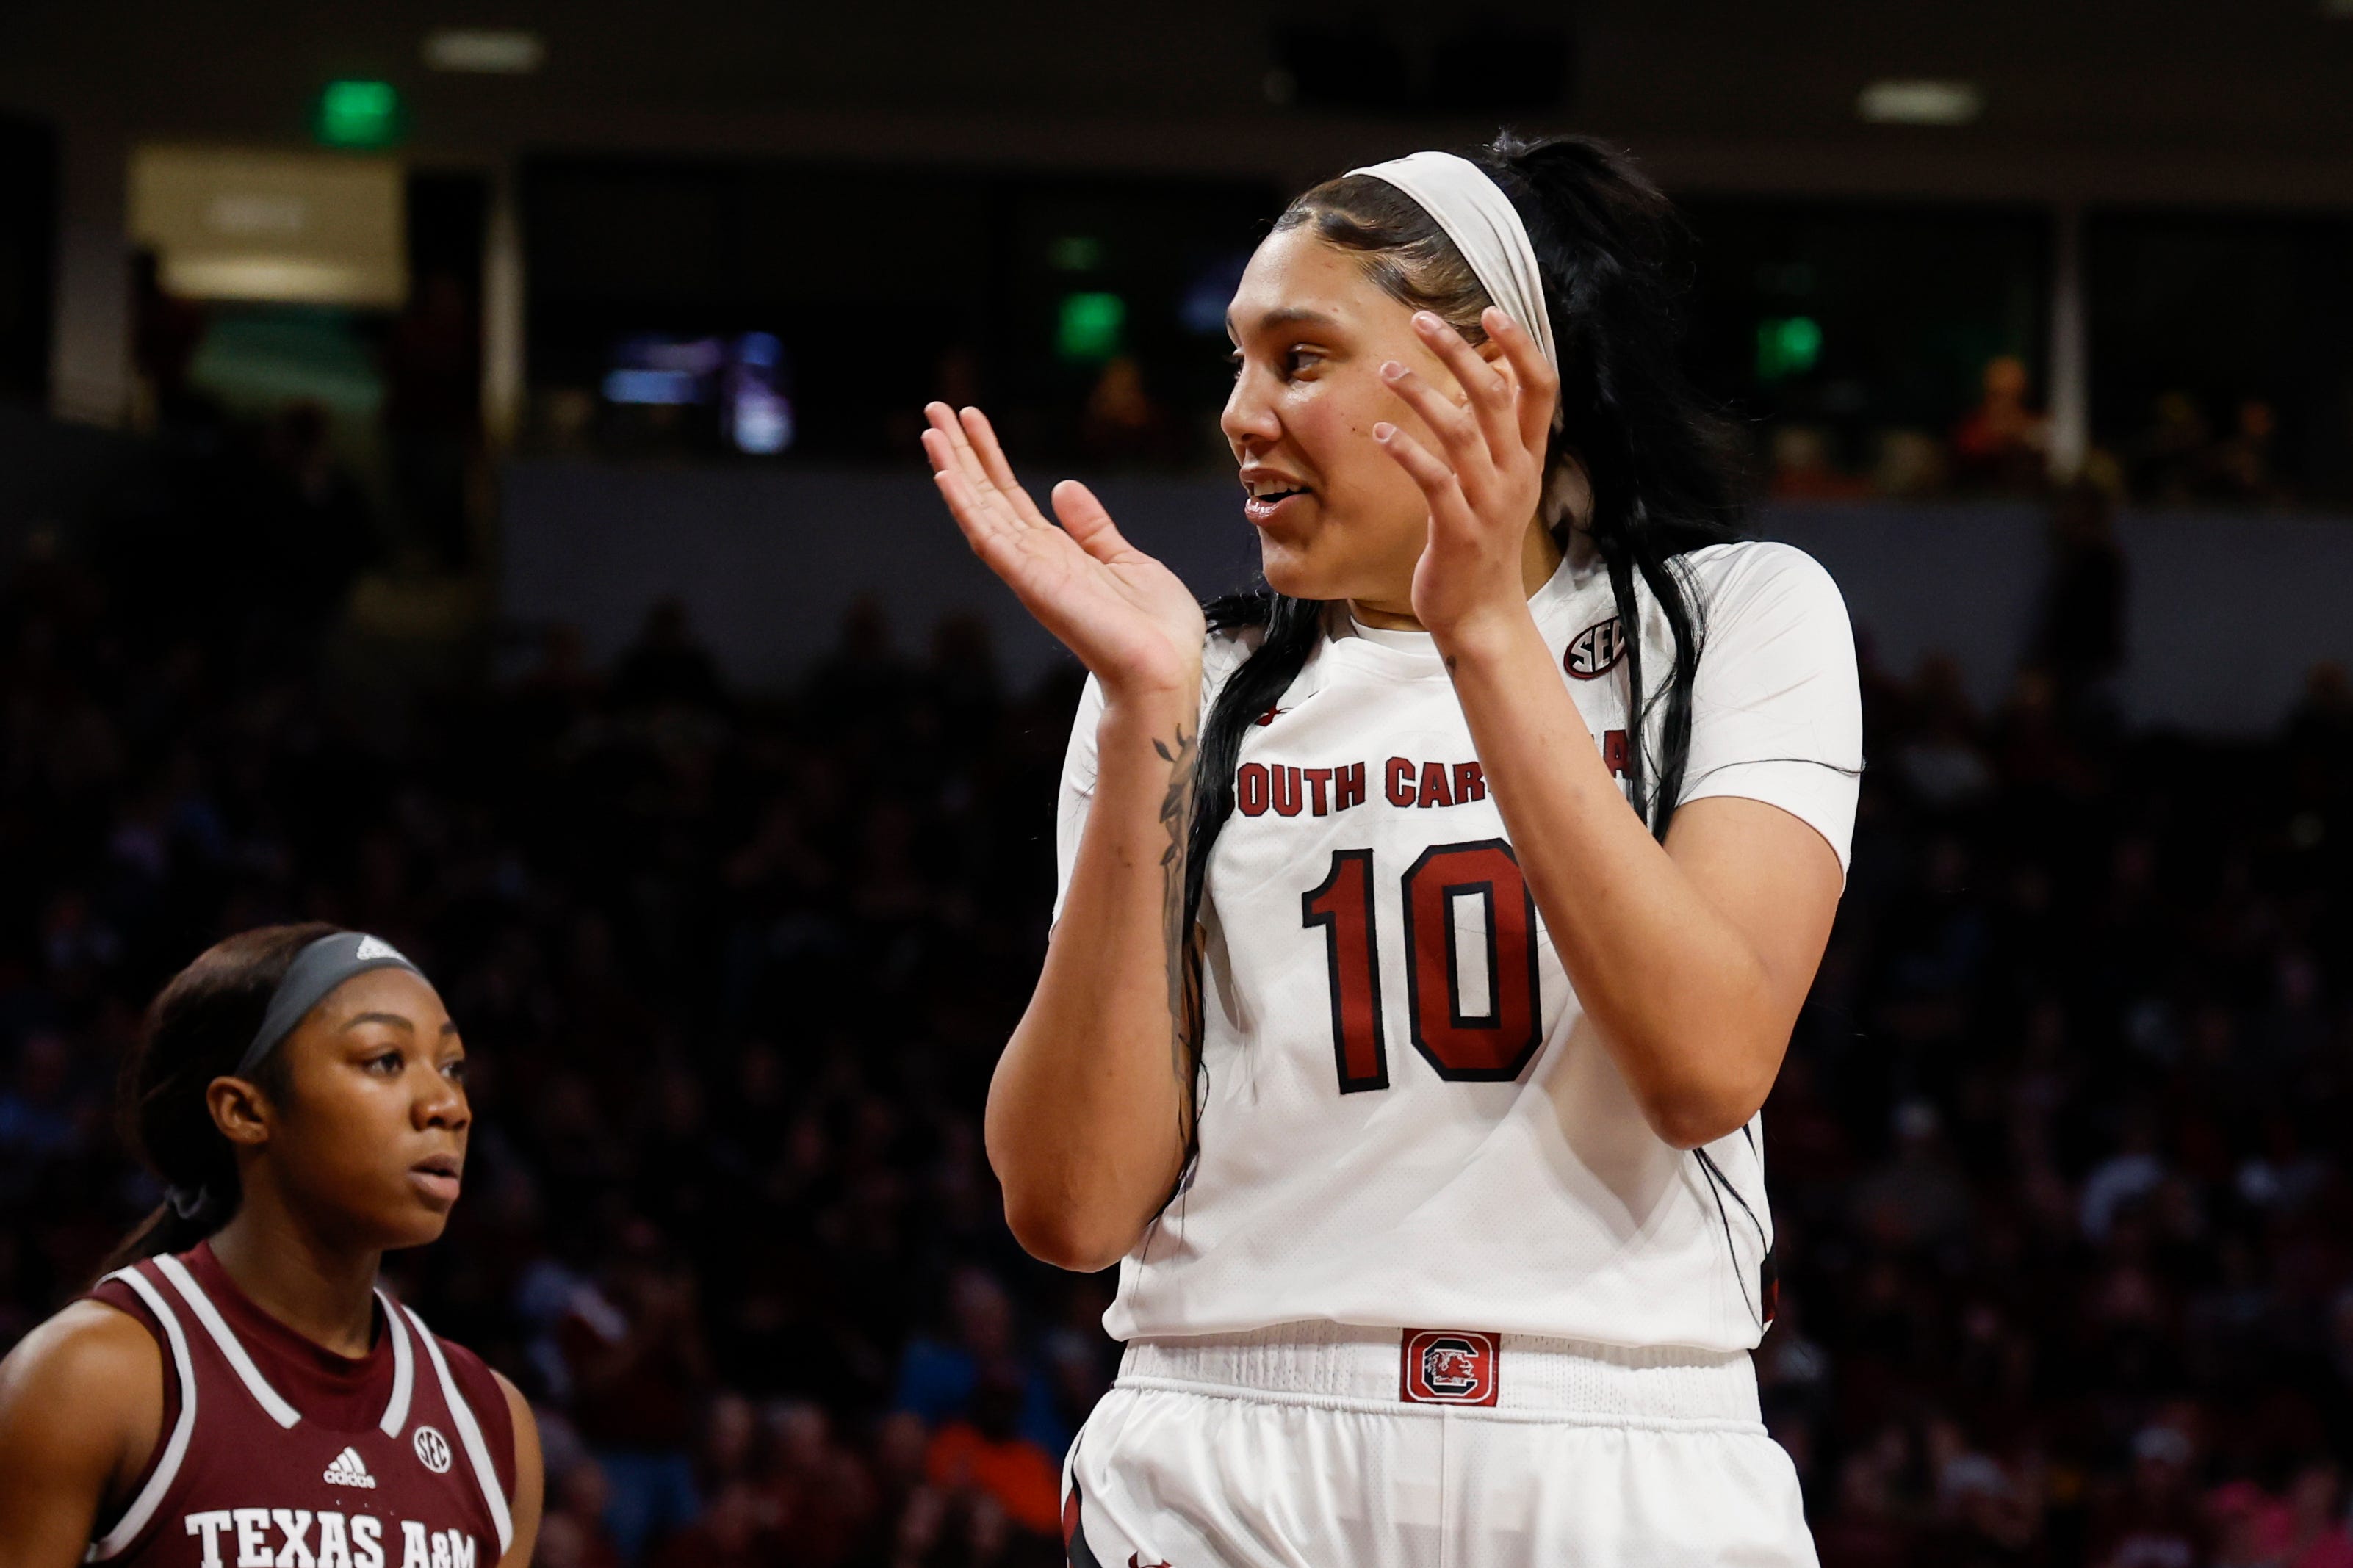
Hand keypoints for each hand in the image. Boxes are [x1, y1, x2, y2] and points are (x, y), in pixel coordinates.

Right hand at [923, 403, 1205, 702]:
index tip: (971, 420)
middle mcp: (1035, 560)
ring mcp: (1028, 571)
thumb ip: (1093, 527)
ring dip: (953, 468)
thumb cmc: (1156, 630)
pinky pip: (988, 538)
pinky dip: (965, 506)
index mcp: (1058, 554)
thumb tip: (1064, 487)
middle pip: (987, 496)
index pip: (1012, 497)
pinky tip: (945, 475)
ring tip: (931, 427)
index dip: (990, 457)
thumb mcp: (1128, 561)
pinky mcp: (1030, 582)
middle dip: (961, 452)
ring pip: (980, 510)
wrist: (1164, 670)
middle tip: (935, 408)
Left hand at [1370, 307, 1559, 646]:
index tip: (1491, 311)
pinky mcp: (1458, 531)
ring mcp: (1489, 504)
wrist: (1482, 615)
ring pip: (1463, 433)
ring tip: (1387, 369)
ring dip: (1422, 395)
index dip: (1521, 346)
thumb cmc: (1481, 544)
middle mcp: (1515, 475)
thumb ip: (1494, 438)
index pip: (1541, 389)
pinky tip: (1380, 432)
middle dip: (1459, 353)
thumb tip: (1484, 382)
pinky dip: (1407, 452)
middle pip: (1497, 397)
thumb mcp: (1499, 486)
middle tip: (1421, 320)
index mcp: (1528, 460)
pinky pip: (1434, 481)